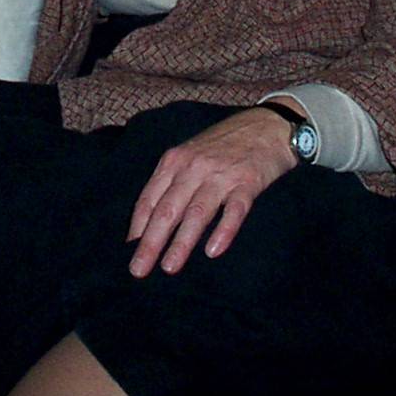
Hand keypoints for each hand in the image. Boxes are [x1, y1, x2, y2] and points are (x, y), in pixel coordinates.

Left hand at [126, 104, 298, 277]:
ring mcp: (221, 175)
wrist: (267, 125)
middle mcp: (193, 167)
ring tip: (170, 268)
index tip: (128, 251)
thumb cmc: (223, 145)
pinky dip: (223, 231)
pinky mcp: (248, 182)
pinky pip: (234, 210)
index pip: (150, 198)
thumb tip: (151, 221)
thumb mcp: (190, 155)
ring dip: (181, 242)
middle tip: (139, 270)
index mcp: (174, 161)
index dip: (138, 226)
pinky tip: (213, 251)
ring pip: (196, 212)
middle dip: (151, 242)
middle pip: (167, 209)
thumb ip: (173, 182)